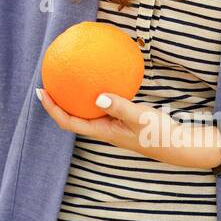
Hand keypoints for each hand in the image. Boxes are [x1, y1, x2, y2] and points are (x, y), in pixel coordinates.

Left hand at [35, 88, 220, 170]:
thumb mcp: (140, 117)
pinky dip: (96, 92)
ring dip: (74, 97)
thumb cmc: (159, 133)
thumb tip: (98, 96)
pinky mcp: (121, 117)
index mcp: (102, 131)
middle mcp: (103, 128)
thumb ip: (120, 106)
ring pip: (86, 110)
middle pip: (72, 116)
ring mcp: (112, 124)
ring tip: (67, 77)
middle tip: (48, 81)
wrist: (178, 144)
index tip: (42, 92)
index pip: (69, 122)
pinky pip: (102, 103)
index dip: (53, 109)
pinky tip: (100, 76)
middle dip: (57, 101)